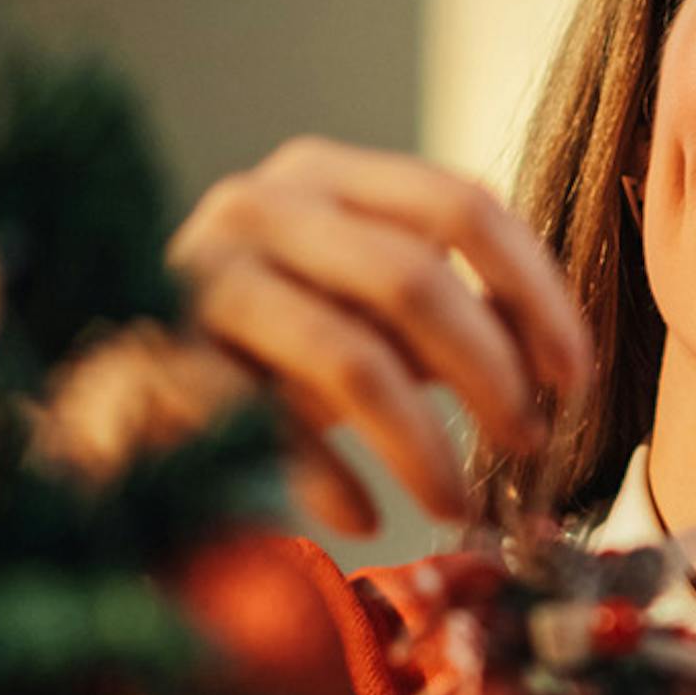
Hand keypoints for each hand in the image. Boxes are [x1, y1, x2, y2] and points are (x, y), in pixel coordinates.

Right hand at [165, 137, 591, 532]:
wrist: (119, 393)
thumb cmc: (269, 347)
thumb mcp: (365, 307)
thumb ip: (448, 306)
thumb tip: (553, 358)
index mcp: (326, 176)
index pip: (462, 205)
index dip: (537, 292)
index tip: (575, 377)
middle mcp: (259, 207)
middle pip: (413, 279)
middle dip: (489, 374)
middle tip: (529, 445)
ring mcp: (204, 281)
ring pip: (352, 357)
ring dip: (424, 444)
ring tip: (457, 506)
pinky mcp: (161, 364)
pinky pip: (274, 430)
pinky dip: (332, 482)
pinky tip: (368, 519)